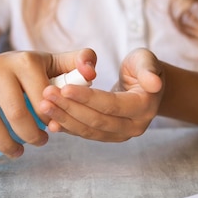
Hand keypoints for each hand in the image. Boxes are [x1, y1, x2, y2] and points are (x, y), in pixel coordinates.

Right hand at [0, 48, 96, 157]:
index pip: (41, 100)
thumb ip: (81, 62)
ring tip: (17, 151)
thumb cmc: (33, 71)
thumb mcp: (57, 63)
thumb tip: (91, 73)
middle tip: (38, 143)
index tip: (53, 131)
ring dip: (4, 142)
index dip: (48, 121)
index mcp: (26, 60)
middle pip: (15, 113)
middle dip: (29, 135)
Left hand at [40, 48, 163, 141]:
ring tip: (43, 106)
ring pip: (89, 131)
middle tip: (46, 96)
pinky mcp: (109, 136)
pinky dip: (68, 127)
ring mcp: (121, 134)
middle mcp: (134, 126)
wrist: (146, 85)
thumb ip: (148, 69)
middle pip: (97, 121)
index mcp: (144, 107)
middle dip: (70, 109)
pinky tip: (50, 120)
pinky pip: (86, 134)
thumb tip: (153, 83)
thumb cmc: (143, 67)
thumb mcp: (147, 61)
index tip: (64, 88)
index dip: (87, 98)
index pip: (111, 105)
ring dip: (64, 119)